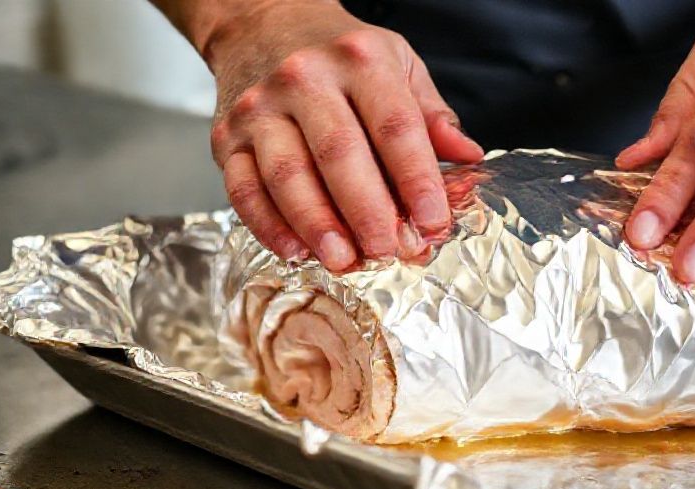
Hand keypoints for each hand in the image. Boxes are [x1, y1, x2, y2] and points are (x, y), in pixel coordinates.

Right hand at [205, 1, 482, 269]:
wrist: (262, 23)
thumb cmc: (339, 53)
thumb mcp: (397, 64)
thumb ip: (431, 116)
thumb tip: (469, 159)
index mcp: (360, 61)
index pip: (394, 126)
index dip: (416, 179)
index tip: (433, 222)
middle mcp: (305, 79)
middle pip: (339, 154)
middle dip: (366, 211)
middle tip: (388, 250)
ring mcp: (260, 108)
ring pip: (287, 175)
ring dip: (317, 225)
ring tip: (344, 259)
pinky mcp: (226, 138)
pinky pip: (243, 189)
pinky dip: (268, 226)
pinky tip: (296, 250)